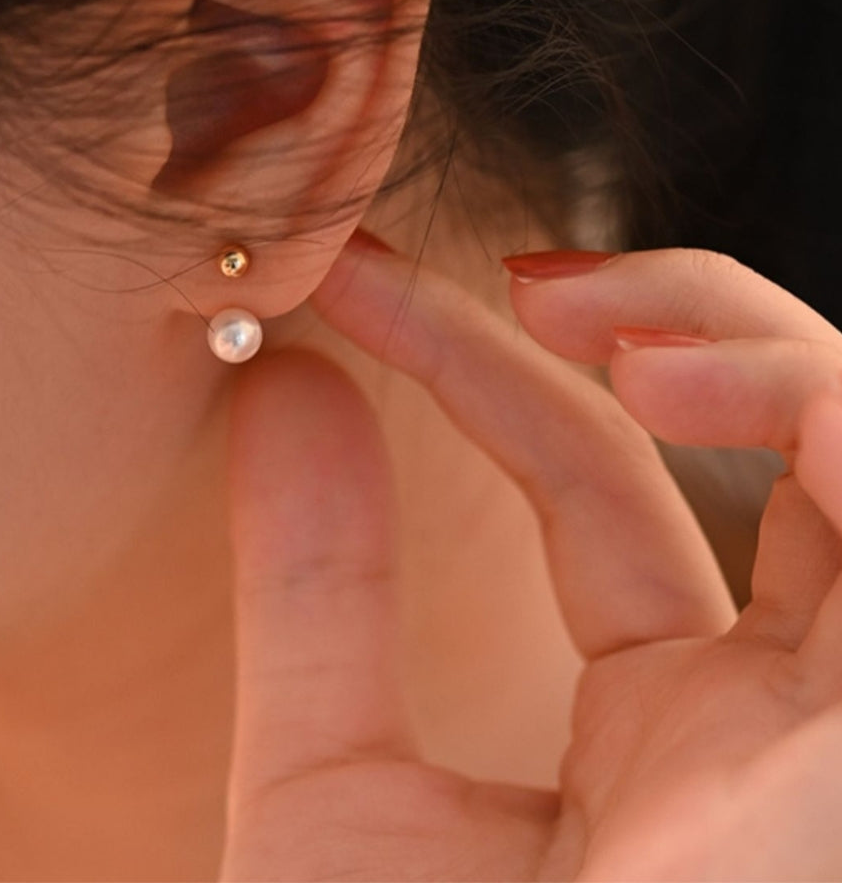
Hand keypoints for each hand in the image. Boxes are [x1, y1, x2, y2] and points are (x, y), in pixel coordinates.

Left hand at [218, 236, 841, 880]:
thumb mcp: (329, 788)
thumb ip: (312, 599)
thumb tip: (277, 383)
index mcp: (666, 731)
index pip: (595, 485)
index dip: (479, 367)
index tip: (355, 283)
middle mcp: (776, 722)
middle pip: (761, 443)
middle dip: (660, 314)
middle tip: (519, 276)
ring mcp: (830, 734)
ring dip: (732, 333)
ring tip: (568, 311)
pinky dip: (806, 401)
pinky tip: (659, 372)